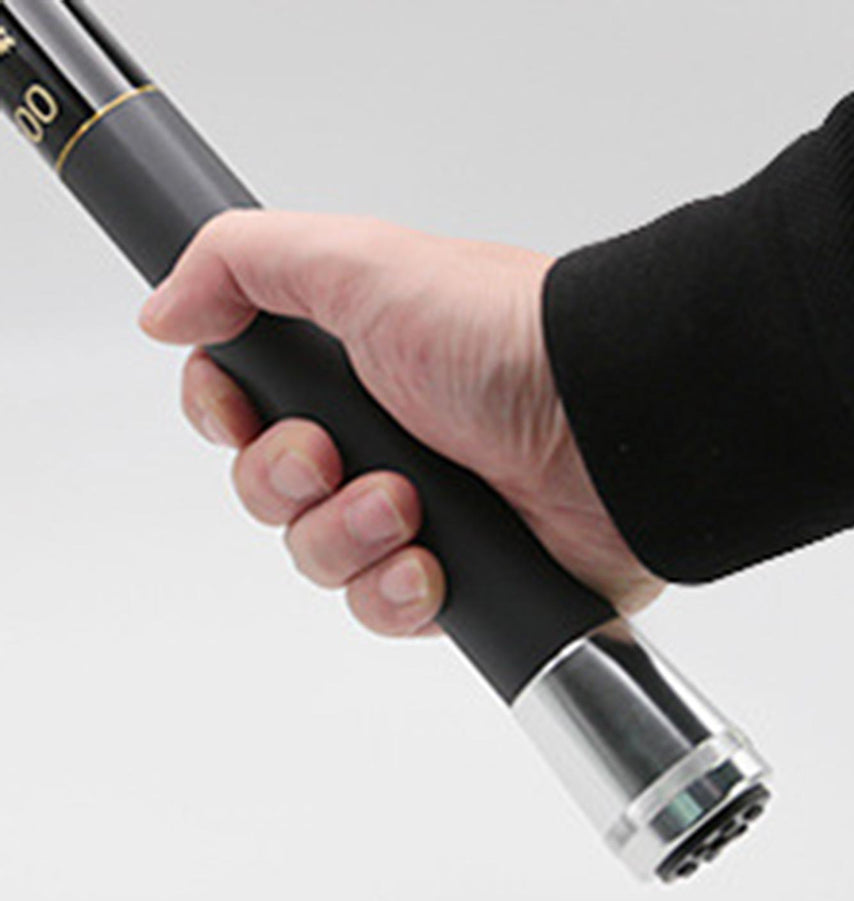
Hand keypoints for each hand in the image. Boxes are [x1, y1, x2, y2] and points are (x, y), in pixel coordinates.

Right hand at [140, 211, 664, 636]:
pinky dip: (394, 595)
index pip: (243, 407)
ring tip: (408, 506)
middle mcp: (380, 440)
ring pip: (318, 559)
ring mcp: (419, 513)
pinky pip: (383, 610)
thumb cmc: (507, 340)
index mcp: (352, 370)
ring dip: (345, 538)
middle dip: (288, 483)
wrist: (613, 422)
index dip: (226, 416)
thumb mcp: (364, 265)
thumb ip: (247, 263)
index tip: (243, 408)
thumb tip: (166, 310)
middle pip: (270, 492)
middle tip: (338, 459)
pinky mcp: (460, 577)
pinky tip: (429, 569)